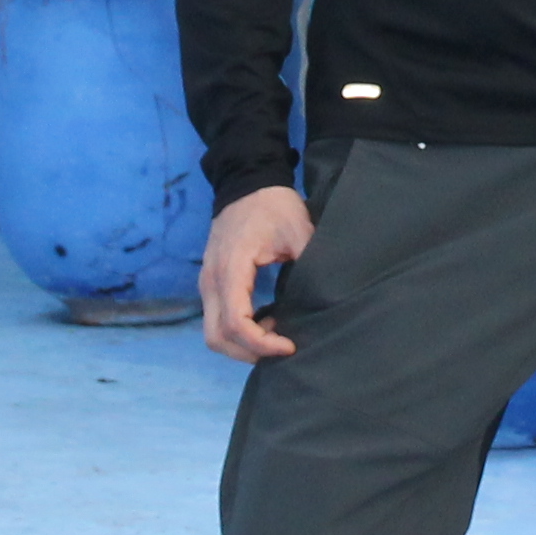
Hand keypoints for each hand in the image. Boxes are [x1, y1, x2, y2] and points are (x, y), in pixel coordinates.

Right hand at [198, 184, 314, 363]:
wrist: (247, 182)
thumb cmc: (273, 206)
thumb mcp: (298, 230)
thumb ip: (311, 262)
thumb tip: (327, 297)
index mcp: (231, 268)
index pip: (235, 322)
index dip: (261, 343)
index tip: (289, 344)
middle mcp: (212, 280)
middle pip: (216, 337)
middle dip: (248, 352)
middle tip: (282, 348)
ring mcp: (208, 283)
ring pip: (214, 334)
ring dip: (242, 344)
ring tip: (276, 335)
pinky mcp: (213, 283)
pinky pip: (218, 320)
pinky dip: (239, 332)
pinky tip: (267, 322)